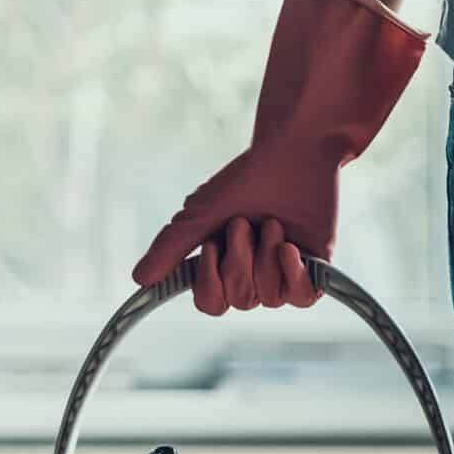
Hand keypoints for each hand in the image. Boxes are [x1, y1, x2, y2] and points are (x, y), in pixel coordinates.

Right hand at [129, 0, 425, 314]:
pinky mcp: (319, 271)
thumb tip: (133, 281)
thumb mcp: (202, 207)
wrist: (299, 147)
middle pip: (236, 302)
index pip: (207, 306)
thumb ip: (170, 243)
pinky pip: (303, 300)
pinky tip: (300, 247)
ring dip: (268, 255)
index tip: (219, 242)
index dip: (210, 281)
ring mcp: (286, 274)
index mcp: (221, 262)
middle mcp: (252, 273)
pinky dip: (299, 272)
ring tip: (277, 223)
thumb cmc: (251, 173)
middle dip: (239, 257)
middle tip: (253, 222)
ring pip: (268, 301)